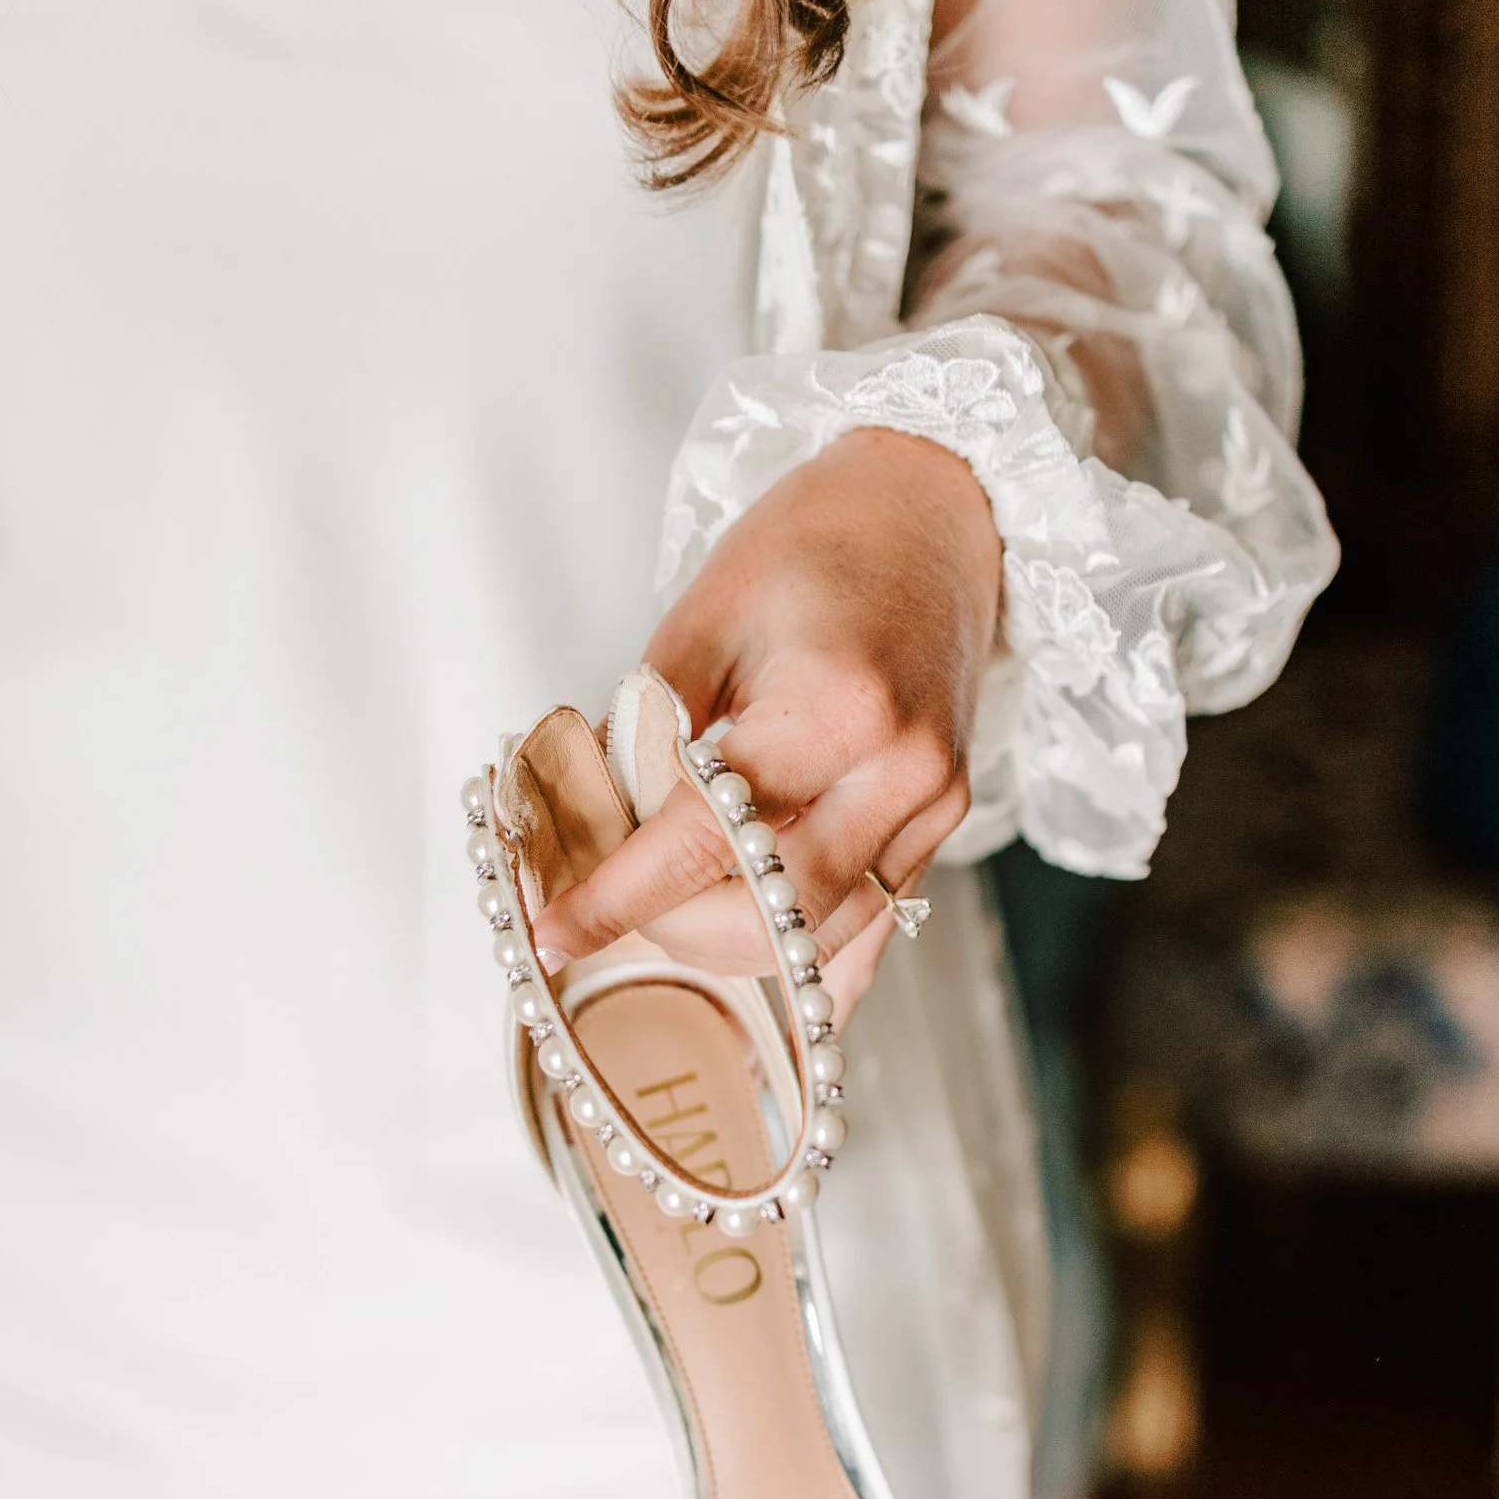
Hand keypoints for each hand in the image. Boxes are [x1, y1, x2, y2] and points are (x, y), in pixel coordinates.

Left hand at [531, 428, 1001, 993]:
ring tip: (669, 923)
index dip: (617, 900)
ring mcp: (931, 804)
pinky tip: (765, 993)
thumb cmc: (818, 541)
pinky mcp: (943, 819)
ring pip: (823, 938)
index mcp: (834, 708)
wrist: (935, 505)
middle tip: (613, 912)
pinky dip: (808, 960)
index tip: (555, 936)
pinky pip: (872, 923)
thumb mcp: (706, 614)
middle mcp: (897, 771)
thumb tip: (589, 825)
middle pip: (772, 916)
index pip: (702, 841)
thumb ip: (648, 729)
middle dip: (676, 932)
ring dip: (737, 951)